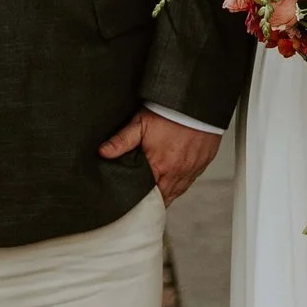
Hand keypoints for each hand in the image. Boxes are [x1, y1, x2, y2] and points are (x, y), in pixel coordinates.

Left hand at [99, 108, 222, 202]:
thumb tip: (103, 153)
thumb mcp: (140, 124)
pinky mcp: (203, 163)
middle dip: (155, 201)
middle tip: (144, 202)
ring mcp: (192, 169)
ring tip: (158, 195)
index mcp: (161, 167)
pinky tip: (175, 180)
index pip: (150, 196)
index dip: (142, 201)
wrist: (196, 103)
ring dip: (169, 193)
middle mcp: (178, 173)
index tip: (135, 204)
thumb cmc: (169, 113)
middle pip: (165, 197)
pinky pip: (191, 180)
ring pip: (179, 191)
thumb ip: (122, 141)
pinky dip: (182, 183)